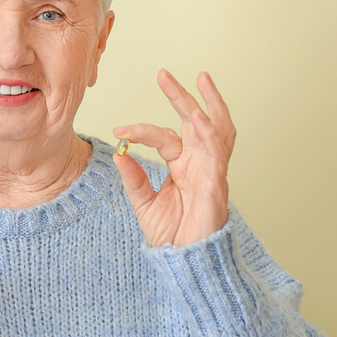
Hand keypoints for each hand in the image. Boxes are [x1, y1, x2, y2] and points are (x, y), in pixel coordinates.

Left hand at [112, 69, 235, 246]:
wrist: (185, 262)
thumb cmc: (172, 235)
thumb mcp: (144, 203)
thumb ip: (134, 178)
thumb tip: (119, 153)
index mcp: (183, 166)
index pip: (164, 136)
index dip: (141, 130)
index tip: (119, 130)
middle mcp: (199, 163)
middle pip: (195, 121)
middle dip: (182, 95)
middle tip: (163, 73)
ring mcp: (211, 171)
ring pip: (217, 129)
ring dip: (209, 103)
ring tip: (199, 79)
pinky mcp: (218, 183)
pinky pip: (218, 152)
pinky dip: (210, 132)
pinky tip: (198, 116)